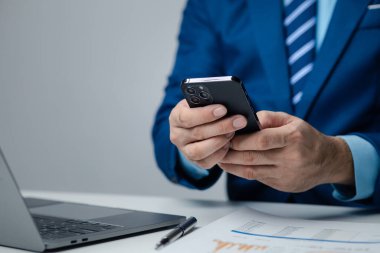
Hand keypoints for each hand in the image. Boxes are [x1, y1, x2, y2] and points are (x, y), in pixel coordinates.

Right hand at [169, 99, 247, 168]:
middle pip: (198, 133)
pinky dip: (219, 154)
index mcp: (176, 117)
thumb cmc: (200, 109)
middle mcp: (177, 135)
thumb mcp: (200, 102)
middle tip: (239, 121)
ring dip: (220, 141)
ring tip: (233, 132)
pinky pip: (206, 162)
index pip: (187, 117)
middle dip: (221, 126)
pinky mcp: (193, 161)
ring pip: (200, 151)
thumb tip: (228, 102)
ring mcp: (184, 150)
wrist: (195, 124)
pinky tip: (229, 144)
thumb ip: (208, 101)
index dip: (205, 114)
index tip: (223, 109)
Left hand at [219, 111, 354, 192]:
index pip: (263, 140)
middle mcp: (291, 158)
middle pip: (254, 158)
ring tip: (219, 158)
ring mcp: (287, 174)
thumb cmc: (306, 138)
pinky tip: (232, 166)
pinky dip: (242, 172)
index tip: (228, 137)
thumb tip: (247, 119)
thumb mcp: (292, 120)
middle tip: (217, 147)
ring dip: (232, 165)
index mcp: (293, 138)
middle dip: (232, 153)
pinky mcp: (283, 186)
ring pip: (253, 172)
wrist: (327, 161)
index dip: (242, 140)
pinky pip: (258, 178)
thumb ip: (269, 118)